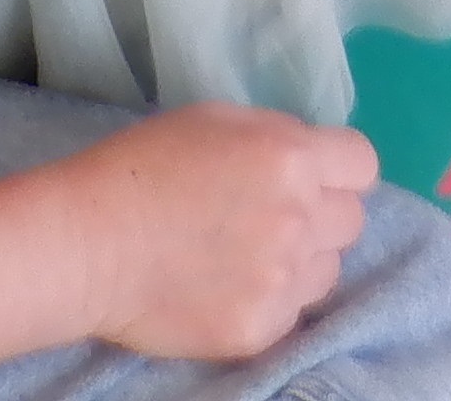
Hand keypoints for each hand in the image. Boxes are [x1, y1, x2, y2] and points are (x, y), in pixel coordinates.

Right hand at [58, 104, 374, 360]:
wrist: (87, 244)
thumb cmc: (141, 167)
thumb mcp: (216, 120)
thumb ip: (276, 138)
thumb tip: (311, 163)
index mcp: (291, 157)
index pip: (363, 165)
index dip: (339, 170)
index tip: (314, 178)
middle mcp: (299, 219)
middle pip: (351, 220)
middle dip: (320, 214)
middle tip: (269, 216)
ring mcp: (282, 280)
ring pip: (328, 270)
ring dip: (302, 260)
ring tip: (245, 254)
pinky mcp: (261, 329)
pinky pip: (293, 310)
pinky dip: (269, 298)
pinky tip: (225, 285)